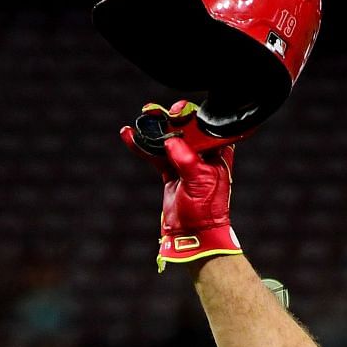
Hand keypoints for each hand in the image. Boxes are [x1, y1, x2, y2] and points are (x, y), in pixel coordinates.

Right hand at [120, 100, 241, 272]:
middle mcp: (203, 154)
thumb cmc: (204, 209)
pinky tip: (128, 135)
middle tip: (157, 111)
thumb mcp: (199, 181)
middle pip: (185, 128)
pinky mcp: (170, 171)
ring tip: (141, 118)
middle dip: (170, 117)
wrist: (193, 235)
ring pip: (168, 139)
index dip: (192, 116)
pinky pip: (155, 154)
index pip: (206, 127)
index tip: (177, 111)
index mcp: (218, 153)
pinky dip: (142, 146)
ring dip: (153, 129)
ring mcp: (185, 162)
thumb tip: (170, 140)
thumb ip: (186, 159)